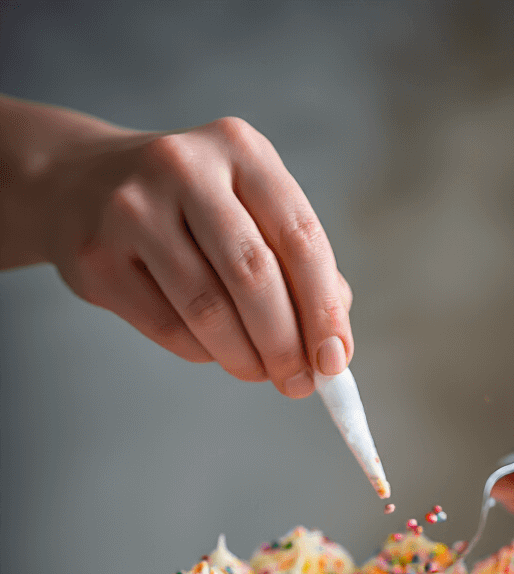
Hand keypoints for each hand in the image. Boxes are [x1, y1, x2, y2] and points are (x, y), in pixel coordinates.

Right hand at [37, 112, 352, 395]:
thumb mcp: (246, 206)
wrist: (77, 184)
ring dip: (245, 357)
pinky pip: (167, 326)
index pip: (300, 236)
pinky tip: (214, 351)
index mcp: (239, 148)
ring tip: (261, 374)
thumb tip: (333, 338)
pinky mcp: (99, 256)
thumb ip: (294, 261)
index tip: (336, 360)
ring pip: (208, 308)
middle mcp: (185, 168)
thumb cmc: (186, 206)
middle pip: (254, 275)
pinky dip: (202, 352)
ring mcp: (133, 209)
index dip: (324, 308)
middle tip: (299, 384)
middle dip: (285, 343)